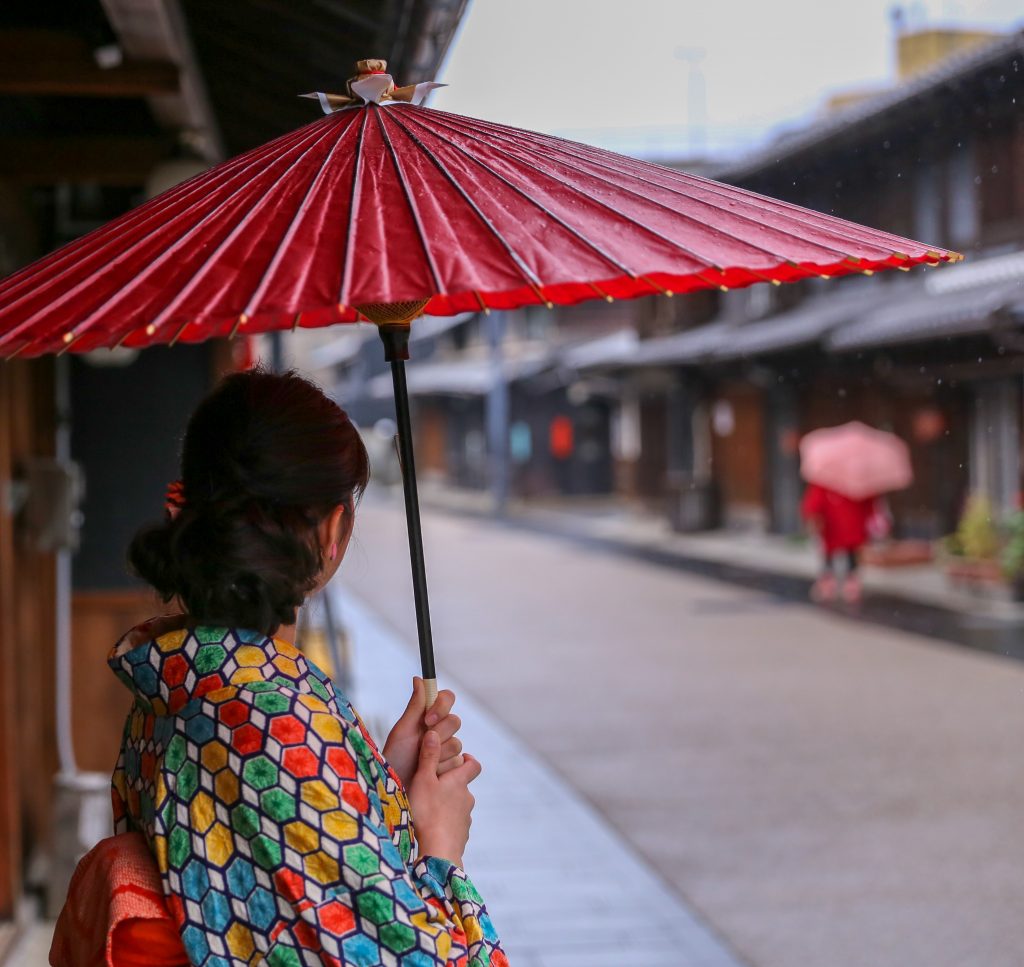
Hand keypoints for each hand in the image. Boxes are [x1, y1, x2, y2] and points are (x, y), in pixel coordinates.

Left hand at [383, 677, 463, 787]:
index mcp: (427, 717)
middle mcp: (439, 731)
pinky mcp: (452, 769)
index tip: (427, 719)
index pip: (447, 699)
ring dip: (437, 754)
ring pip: (457, 744)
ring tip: (421, 764)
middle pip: (455, 721)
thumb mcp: (402, 731)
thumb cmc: (394, 759)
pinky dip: (442, 769)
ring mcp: (447, 751)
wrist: (396, 791)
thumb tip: (418, 678)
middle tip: (421, 745)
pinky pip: (458, 763)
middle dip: (438, 734)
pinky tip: (430, 774)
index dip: (442, 707)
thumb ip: (415, 706)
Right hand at [407, 730, 481, 868]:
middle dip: (452, 784)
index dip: (467, 760)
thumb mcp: (423, 780)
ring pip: (459, 806)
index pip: (473, 765)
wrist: (438, 852)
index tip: (458, 758)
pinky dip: (447, 823)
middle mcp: (467, 799)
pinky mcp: (461, 836)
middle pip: (464, 786)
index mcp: (459, 782)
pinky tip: (432, 828)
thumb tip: (433, 732)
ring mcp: (466, 819)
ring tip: (429, 809)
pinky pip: (455, 825)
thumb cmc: (427, 812)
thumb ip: (428, 757)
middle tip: (433, 785)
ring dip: (448, 804)